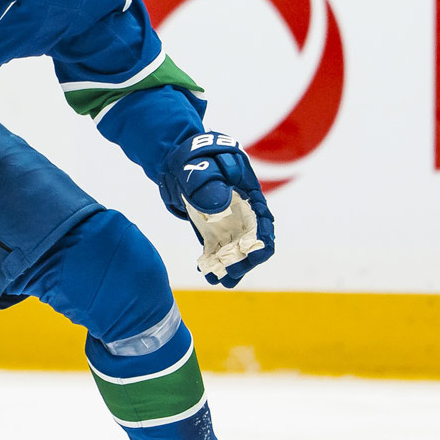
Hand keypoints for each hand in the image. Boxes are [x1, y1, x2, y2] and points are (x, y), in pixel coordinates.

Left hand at [159, 132, 274, 287]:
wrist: (177, 160)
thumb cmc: (194, 158)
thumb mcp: (201, 166)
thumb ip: (209, 183)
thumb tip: (220, 205)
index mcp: (248, 194)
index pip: (263, 221)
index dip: (263, 239)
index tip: (258, 255)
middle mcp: (242, 213)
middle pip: (252, 241)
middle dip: (245, 260)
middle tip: (231, 272)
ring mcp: (227, 223)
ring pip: (235, 250)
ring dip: (231, 266)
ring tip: (219, 280)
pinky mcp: (212, 231)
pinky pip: (217, 250)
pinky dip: (213, 262)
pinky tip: (205, 272)